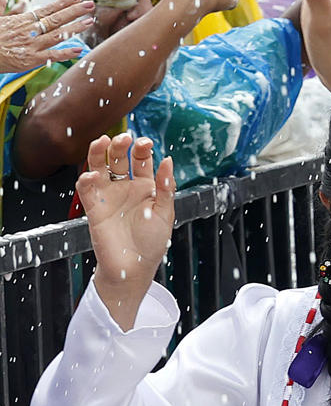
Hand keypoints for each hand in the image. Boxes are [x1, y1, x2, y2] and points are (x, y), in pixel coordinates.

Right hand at [0, 0, 92, 70]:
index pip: (47, 9)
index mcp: (22, 21)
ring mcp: (32, 45)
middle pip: (56, 19)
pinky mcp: (31, 60)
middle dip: (74, 11)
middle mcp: (29, 31)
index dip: (63, 2)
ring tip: (89, 21)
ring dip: (75, 28)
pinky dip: (65, 53)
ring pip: (57, 35)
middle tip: (91, 4)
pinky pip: (51, 55)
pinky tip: (79, 49)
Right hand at [79, 133, 176, 323]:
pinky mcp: (94, 208)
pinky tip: (93, 174)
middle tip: (123, 138)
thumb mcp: (165, 212)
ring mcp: (109, 196)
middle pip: (120, 160)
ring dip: (98, 154)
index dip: (142, 150)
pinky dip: (87, 179)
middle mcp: (126, 188)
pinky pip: (87, 190)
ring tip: (101, 143)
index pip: (142, 161)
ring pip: (99, 168)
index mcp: (146, 187)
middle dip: (120, 146)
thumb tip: (168, 160)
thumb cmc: (152, 242)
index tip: (145, 142)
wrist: (133, 267)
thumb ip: (165, 187)